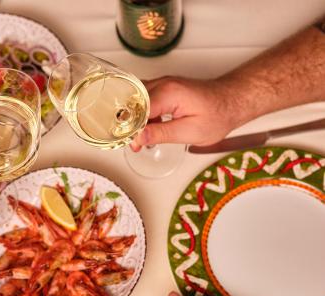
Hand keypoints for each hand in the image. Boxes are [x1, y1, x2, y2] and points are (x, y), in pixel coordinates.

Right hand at [131, 77, 248, 150]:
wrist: (233, 101)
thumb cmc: (218, 115)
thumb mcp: (190, 132)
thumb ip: (161, 133)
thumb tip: (138, 138)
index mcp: (168, 93)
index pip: (137, 110)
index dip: (132, 128)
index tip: (134, 144)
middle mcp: (163, 83)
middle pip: (132, 102)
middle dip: (129, 124)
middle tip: (135, 144)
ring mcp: (163, 84)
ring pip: (136, 100)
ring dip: (135, 119)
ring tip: (141, 139)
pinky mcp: (165, 88)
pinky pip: (144, 99)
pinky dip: (142, 114)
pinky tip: (148, 129)